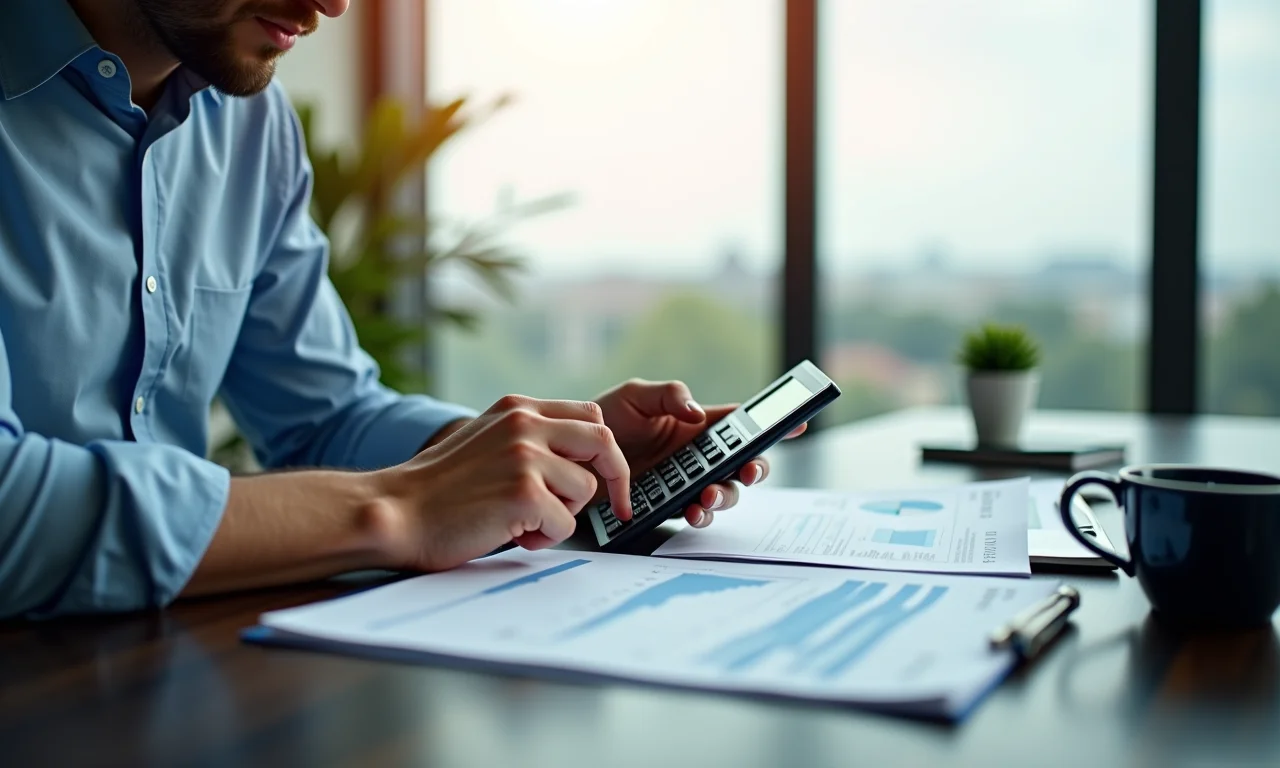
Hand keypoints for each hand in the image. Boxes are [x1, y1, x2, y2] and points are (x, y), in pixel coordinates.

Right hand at [375, 395, 631, 570]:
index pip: (590, 417)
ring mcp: (526, 457)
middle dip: (615, 478)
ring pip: (584, 490)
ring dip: (562, 515)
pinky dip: (545, 537)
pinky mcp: (525, 493)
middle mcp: (525, 424)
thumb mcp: (486, 441)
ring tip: (523, 522)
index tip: (611, 479)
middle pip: (603, 443)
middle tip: (616, 508)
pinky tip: (512, 534)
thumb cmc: (439, 489)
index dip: (605, 451)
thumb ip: (529, 439)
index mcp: (518, 409)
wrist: (397, 512)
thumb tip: (578, 459)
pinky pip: (566, 523)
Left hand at [594, 379, 806, 527]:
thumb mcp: (636, 395)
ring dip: (725, 495)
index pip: (743, 424)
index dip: (774, 425)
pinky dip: (700, 514)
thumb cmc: (606, 418)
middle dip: (754, 468)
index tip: (797, 424)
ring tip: (709, 495)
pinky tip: (693, 509)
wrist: (571, 454)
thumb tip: (697, 412)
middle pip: (742, 465)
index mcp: (699, 426)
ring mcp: (686, 483)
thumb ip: (670, 395)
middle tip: (748, 470)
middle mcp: (699, 456)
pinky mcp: (669, 505)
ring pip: (724, 492)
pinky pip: (695, 513)